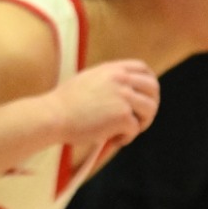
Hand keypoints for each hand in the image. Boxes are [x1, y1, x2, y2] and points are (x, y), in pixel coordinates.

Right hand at [45, 60, 159, 149]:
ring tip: (124, 131)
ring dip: (141, 123)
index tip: (146, 96)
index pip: (143, 69)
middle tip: (139, 120)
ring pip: (150, 109)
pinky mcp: (123, 116)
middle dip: (150, 105)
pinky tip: (112, 139)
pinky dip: (126, 138)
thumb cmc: (65, 103)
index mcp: (112, 69)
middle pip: (153, 88)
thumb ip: (109, 81)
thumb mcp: (89, 80)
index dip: (149, 83)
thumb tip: (126, 91)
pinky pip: (135, 129)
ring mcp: (123, 97)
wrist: (54, 115)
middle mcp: (121, 79)